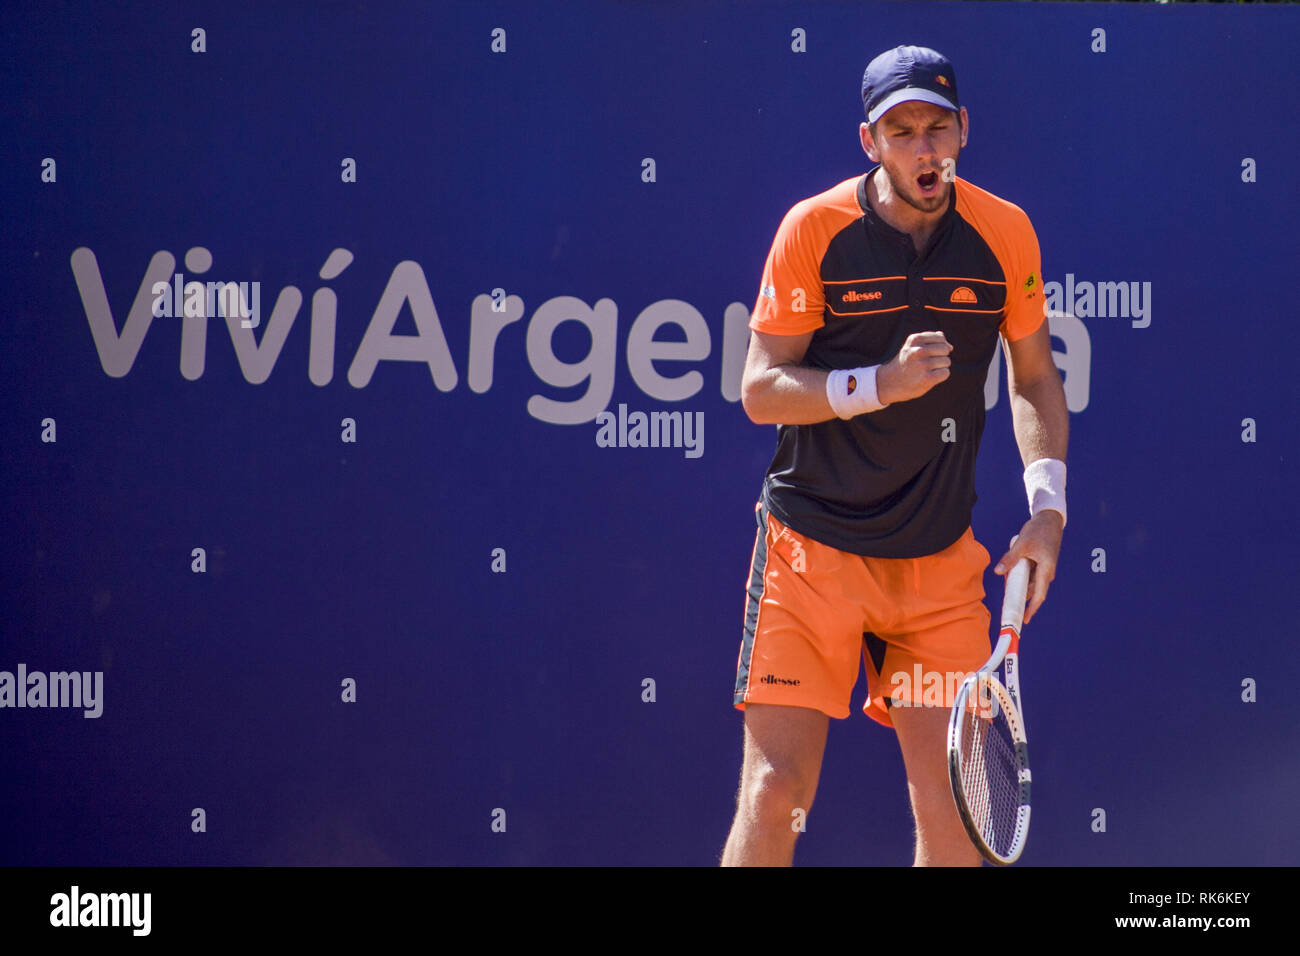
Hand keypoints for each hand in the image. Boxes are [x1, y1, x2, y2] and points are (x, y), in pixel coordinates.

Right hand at [875, 331, 951, 404]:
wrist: (889, 382)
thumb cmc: (905, 363)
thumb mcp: (912, 347)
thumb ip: (930, 341)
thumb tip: (949, 345)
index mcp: (915, 340)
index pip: (940, 338)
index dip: (940, 345)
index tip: (932, 352)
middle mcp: (918, 351)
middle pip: (945, 349)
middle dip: (942, 356)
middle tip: (931, 363)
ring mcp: (922, 365)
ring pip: (946, 361)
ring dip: (941, 367)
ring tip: (929, 370)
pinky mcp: (926, 379)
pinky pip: (945, 373)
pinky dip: (942, 375)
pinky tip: (932, 377)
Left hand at [993, 510, 1062, 624]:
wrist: (1049, 519)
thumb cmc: (1039, 530)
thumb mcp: (1022, 543)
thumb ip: (1010, 559)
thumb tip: (998, 572)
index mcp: (1046, 569)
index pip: (1039, 595)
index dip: (1032, 609)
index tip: (1024, 619)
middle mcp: (1047, 572)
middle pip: (1032, 590)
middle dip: (1018, 594)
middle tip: (1005, 598)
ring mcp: (1044, 568)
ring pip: (1029, 582)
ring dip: (1017, 582)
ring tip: (1006, 576)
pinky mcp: (1040, 564)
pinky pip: (1029, 574)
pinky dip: (1019, 574)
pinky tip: (1010, 569)